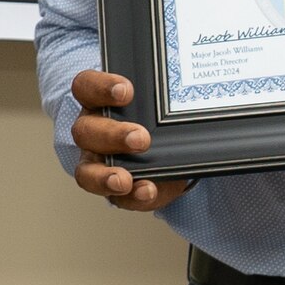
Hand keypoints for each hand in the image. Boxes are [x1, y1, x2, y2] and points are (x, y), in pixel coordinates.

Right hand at [70, 70, 189, 211]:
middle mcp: (93, 130)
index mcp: (100, 101)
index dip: (100, 87)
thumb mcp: (163, 101)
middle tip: (140, 138)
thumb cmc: (160, 115)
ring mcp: (97, 162)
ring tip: (125, 179)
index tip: (126, 91)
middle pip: (85, 131)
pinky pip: (115, 197)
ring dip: (107, 175)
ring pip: (86, 170)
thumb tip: (199, 91)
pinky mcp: (114, 188)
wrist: (175, 146)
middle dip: (113, 135)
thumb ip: (169, 97)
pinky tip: (147, 191)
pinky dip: (132, 195)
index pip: (86, 86)